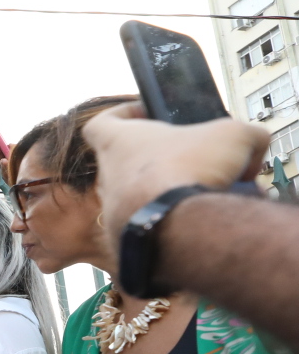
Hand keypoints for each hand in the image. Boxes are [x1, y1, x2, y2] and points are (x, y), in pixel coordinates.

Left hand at [83, 102, 268, 238]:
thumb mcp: (234, 135)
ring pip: (144, 198)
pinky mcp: (127, 240)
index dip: (123, 114)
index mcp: (119, 143)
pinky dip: (175, 223)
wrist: (176, 227)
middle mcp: (109, 177)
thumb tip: (252, 152)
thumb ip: (247, 135)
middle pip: (131, 162)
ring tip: (210, 196)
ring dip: (173, 195)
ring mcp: (113, 211)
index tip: (147, 113)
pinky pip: (151, 227)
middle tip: (198, 163)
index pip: (101, 123)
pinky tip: (203, 223)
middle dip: (166, 162)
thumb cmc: (190, 171)